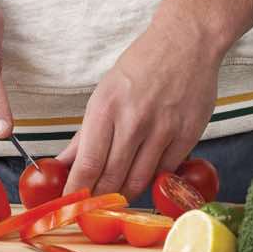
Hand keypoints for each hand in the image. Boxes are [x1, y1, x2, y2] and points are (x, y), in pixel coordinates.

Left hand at [57, 16, 222, 198]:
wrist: (186, 43)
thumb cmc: (140, 66)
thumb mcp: (104, 94)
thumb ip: (86, 132)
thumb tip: (65, 162)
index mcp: (105, 108)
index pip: (87, 163)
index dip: (77, 190)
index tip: (71, 204)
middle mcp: (133, 121)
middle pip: (112, 177)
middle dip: (98, 198)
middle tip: (91, 208)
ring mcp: (162, 130)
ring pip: (138, 180)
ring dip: (123, 194)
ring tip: (114, 198)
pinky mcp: (187, 135)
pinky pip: (164, 172)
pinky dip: (151, 181)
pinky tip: (142, 180)